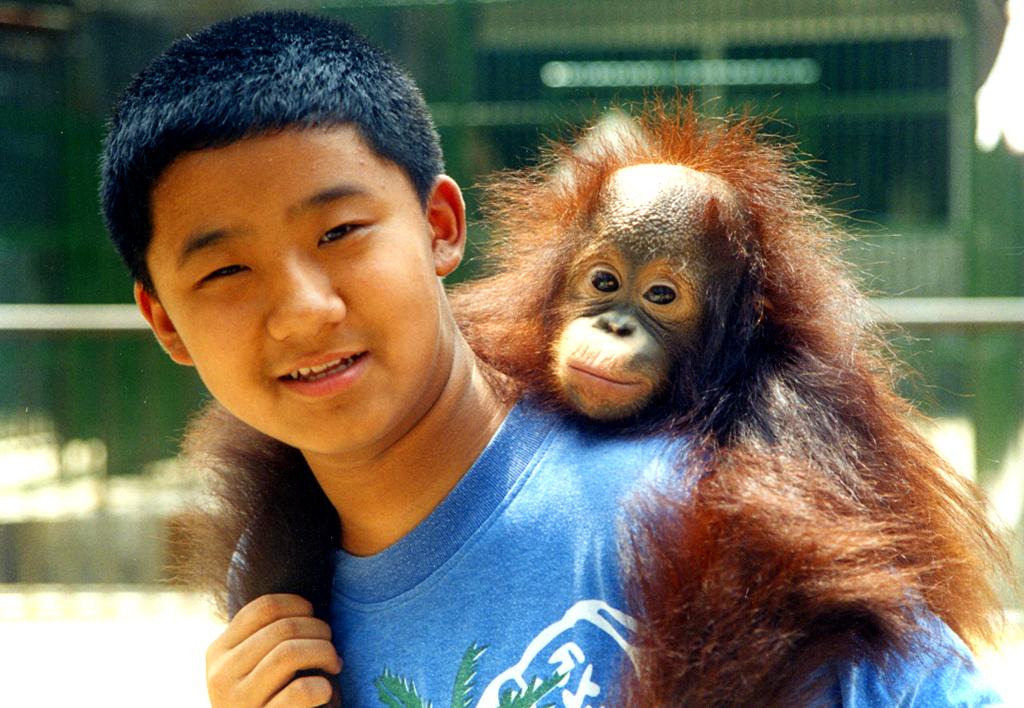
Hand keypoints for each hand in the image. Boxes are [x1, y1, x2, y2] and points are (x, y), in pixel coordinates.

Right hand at [206, 594, 341, 706]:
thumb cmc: (269, 697)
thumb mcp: (254, 665)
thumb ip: (266, 638)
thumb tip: (309, 606)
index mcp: (218, 652)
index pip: (264, 607)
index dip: (300, 605)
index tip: (314, 617)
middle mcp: (221, 675)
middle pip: (283, 627)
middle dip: (319, 630)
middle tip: (331, 647)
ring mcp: (239, 701)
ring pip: (290, 652)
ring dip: (325, 652)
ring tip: (334, 664)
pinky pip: (300, 691)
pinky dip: (322, 686)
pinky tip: (326, 690)